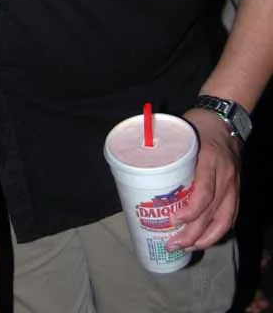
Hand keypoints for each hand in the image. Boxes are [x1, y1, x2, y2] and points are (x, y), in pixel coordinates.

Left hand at [167, 108, 240, 251]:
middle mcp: (224, 175)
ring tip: (185, 248)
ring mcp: (233, 184)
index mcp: (209, 158)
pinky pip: (230, 216)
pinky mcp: (235, 190)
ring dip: (205, 238)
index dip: (190, 211)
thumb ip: (162, 148)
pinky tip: (203, 240)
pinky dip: (218, 232)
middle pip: (211, 212)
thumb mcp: (180, 132)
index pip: (204, 192)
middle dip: (192, 233)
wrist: (223, 119)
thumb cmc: (196, 125)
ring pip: (223, 220)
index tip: (172, 221)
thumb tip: (132, 161)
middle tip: (172, 244)